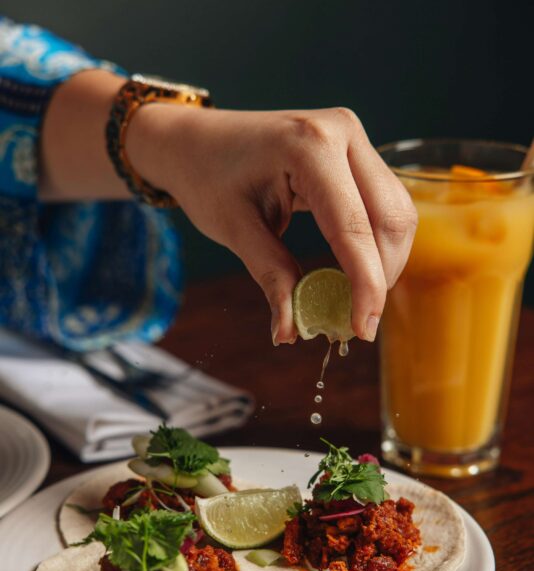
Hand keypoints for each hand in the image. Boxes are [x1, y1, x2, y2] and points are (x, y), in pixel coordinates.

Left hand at [128, 104, 417, 343]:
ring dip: (385, 262)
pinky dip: (377, 244)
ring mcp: (353, 138)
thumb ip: (271, 276)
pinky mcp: (357, 152)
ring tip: (355, 299)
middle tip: (358, 321)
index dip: (365, 285)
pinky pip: (385, 204)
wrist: (197, 141)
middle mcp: (341, 132)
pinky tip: (357, 271)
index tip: (362, 329)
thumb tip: (290, 331)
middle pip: (390, 218)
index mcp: (309, 146)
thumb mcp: (233, 229)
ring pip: (396, 212)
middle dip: (381, 276)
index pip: (353, 227)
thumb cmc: (208, 177)